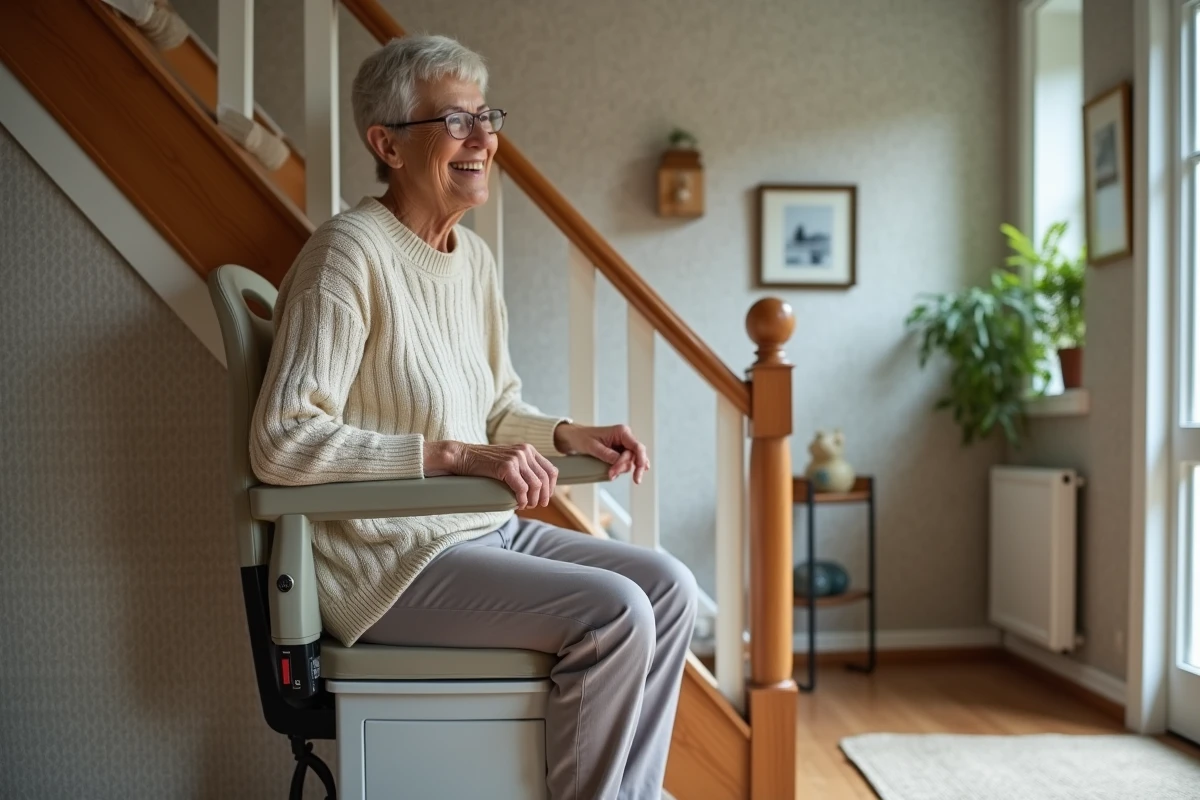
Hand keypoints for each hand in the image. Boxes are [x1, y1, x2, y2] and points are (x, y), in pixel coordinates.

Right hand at [425, 442, 557, 509]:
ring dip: (533, 500)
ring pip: (535, 485)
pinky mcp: (506, 466)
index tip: (545, 498)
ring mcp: (516, 458)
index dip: (551, 487)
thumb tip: (538, 487)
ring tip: (525, 506)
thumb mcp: (508, 461)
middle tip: (536, 506)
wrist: (463, 456)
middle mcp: (525, 451)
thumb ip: (523, 468)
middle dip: (544, 496)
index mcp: (528, 449)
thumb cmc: (484, 463)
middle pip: (545, 479)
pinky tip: (518, 504)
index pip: (551, 470)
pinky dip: (522, 500)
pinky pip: (522, 488)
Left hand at [553, 423, 649, 483]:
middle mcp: (625, 437)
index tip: (636, 474)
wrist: (574, 438)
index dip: (640, 461)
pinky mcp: (619, 451)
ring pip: (632, 460)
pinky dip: (625, 468)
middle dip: (625, 467)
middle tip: (612, 475)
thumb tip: (620, 462)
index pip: (637, 447)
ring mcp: (623, 445)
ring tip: (611, 475)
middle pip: (635, 456)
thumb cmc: (582, 438)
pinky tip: (633, 474)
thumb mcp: (593, 447)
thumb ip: (607, 454)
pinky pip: (627, 461)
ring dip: (623, 469)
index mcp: (621, 432)